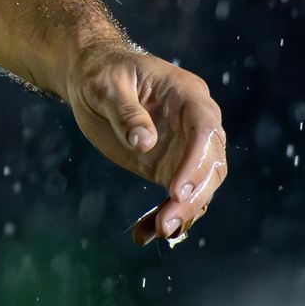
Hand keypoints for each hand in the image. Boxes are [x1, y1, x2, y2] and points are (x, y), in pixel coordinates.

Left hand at [64, 42, 226, 246]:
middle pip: (211, 163)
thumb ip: (125, 112)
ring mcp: (186, 147)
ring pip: (201, 185)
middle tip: (167, 224)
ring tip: (157, 231)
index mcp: (187, 94)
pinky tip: (145, 233)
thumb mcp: (106, 85)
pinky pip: (177, 196)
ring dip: (184, 212)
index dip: (196, 161)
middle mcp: (196, 122)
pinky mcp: (170, 166)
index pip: (205, 128)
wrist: (92, 76)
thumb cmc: (101, 72)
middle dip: (194, 196)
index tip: (176, 190)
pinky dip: (165, 215)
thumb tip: (144, 142)